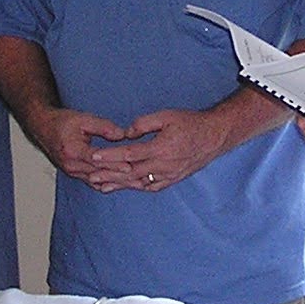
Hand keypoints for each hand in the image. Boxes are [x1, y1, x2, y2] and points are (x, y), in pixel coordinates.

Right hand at [31, 106, 133, 185]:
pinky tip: (124, 185)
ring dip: (118, 183)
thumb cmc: (62, 122)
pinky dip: (109, 184)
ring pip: (99, 181)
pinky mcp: (76, 174)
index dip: (113, 164)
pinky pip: (94, 182)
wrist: (44, 128)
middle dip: (120, 178)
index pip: (96, 160)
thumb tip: (123, 134)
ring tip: (137, 184)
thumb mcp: (83, 119)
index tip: (129, 166)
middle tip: (140, 179)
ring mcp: (73, 172)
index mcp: (73, 151)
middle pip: (100, 174)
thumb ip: (103, 127)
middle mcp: (72, 165)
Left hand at [91, 107, 230, 192]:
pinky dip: (136, 187)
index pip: (130, 154)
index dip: (111, 156)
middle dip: (109, 174)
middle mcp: (164, 165)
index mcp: (161, 148)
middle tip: (90, 176)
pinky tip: (125, 187)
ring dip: (119, 184)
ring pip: (139, 182)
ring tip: (101, 186)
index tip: (94, 156)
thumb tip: (126, 133)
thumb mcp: (167, 116)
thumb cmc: (191, 123)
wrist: (214, 137)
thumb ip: (144, 123)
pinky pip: (151, 187)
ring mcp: (169, 175)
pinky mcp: (173, 179)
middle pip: (130, 172)